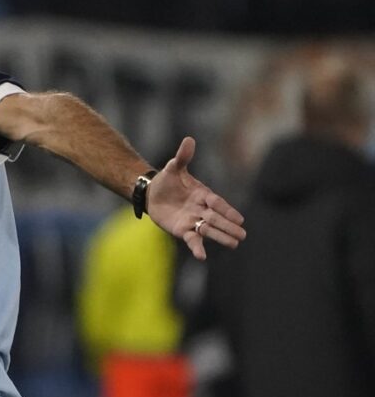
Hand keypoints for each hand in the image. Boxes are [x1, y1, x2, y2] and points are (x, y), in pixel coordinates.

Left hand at [147, 137, 246, 259]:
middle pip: (216, 218)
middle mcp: (200, 209)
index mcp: (202, 194)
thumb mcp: (174, 168)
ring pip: (208, 230)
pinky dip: (197, 247)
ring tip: (234, 244)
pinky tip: (202, 257)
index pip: (216, 202)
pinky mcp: (182, 230)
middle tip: (242, 234)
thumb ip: (183, 157)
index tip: (239, 218)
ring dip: (220, 237)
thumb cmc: (167, 180)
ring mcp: (192, 220)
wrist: (153, 193)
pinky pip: (192, 239)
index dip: (226, 210)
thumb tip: (189, 139)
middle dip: (228, 226)